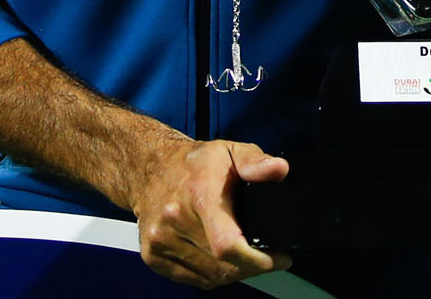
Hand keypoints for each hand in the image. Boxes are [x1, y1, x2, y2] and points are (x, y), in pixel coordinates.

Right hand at [131, 137, 291, 288]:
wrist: (151, 169)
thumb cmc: (193, 164)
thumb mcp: (229, 151)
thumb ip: (255, 161)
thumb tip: (279, 169)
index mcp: (199, 193)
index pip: (227, 244)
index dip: (257, 260)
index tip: (277, 257)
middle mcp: (175, 219)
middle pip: (223, 265)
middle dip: (251, 265)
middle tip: (264, 254)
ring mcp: (161, 240)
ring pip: (211, 277)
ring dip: (232, 272)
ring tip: (242, 253)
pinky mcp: (153, 255)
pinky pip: (193, 279)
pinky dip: (211, 274)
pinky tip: (217, 257)